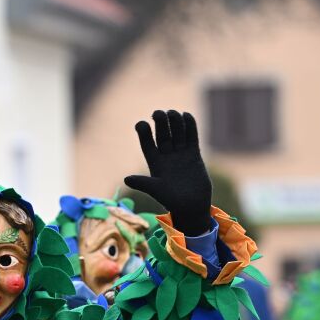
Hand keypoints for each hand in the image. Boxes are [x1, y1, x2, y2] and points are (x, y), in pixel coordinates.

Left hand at [124, 110, 211, 235]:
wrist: (192, 206)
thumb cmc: (172, 201)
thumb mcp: (156, 191)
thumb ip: (143, 183)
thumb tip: (126, 179)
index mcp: (154, 162)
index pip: (147, 143)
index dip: (143, 133)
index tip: (141, 124)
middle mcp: (166, 156)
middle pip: (162, 134)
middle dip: (160, 123)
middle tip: (157, 113)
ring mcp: (180, 154)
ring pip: (177, 132)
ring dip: (175, 121)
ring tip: (173, 113)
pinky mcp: (194, 154)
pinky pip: (191, 137)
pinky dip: (190, 127)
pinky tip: (187, 115)